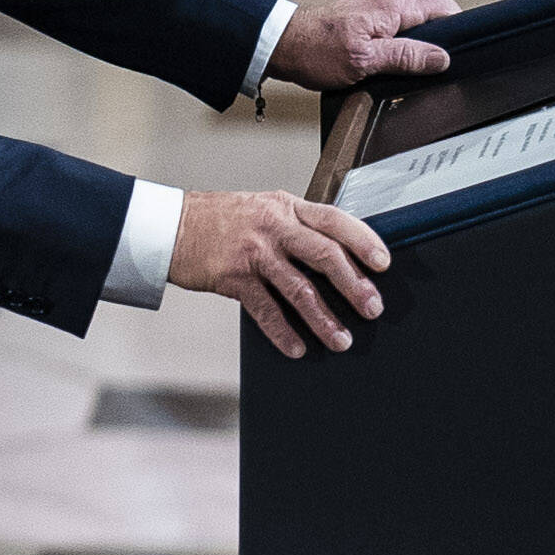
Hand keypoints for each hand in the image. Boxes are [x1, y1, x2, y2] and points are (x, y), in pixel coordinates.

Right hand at [173, 188, 387, 356]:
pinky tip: (297, 347)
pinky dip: (282, 331)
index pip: (336, 221)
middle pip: (325, 255)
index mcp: (287, 207)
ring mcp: (253, 253)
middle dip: (354, 285)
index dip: (364, 241)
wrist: (170, 227)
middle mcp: (274, 227)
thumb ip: (296, 226)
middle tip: (372, 308)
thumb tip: (335, 256)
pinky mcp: (233, 278)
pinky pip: (265, 309)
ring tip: (341, 339)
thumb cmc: (218, 220)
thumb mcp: (264, 209)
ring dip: (323, 318)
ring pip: (299, 288)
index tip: (384, 263)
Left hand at [269, 0, 458, 94]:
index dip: (458, 32)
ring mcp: (374, 14)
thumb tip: (442, 59)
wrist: (276, 45)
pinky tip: (388, 68)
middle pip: (430, 21)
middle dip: (435, 44)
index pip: (446, 10)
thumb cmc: (314, 50)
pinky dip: (394, 51)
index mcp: (395, 7)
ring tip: (408, 73)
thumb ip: (407, 56)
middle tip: (431, 70)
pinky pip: (391, 36)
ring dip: (412, 50)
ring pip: (410, 30)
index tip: (458, 55)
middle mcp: (388, 5)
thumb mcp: (366, 59)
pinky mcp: (361, 25)